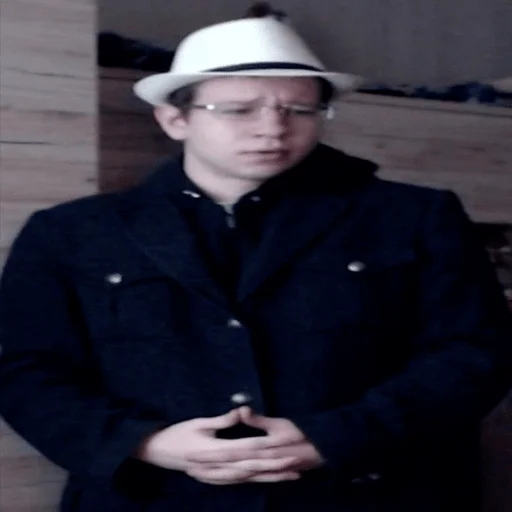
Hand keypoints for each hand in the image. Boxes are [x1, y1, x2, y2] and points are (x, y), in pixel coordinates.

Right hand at [135, 409, 300, 484]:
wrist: (156, 451)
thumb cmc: (177, 434)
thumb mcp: (199, 422)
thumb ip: (223, 420)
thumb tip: (242, 410)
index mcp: (216, 451)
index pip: (248, 451)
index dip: (269, 452)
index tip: (288, 450)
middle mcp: (219, 467)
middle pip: (253, 468)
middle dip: (276, 468)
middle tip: (297, 465)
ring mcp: (216, 476)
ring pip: (248, 478)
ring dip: (270, 477)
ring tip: (290, 475)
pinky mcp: (214, 479)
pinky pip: (237, 482)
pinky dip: (253, 481)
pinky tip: (265, 480)